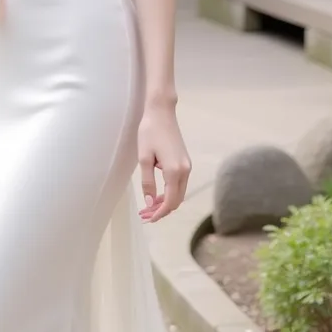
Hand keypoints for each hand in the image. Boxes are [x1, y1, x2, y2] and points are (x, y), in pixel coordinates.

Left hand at [137, 103, 190, 223]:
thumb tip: (150, 202)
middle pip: (177, 200)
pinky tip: (157, 193)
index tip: (148, 219)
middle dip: (162, 210)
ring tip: (149, 206)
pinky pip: (179, 183)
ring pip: (179, 192)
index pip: (170, 201)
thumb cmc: (150, 132)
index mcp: (174, 171)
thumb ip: (148, 182)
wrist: (161, 112)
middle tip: (145, 215)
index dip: (160, 213)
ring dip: (166, 201)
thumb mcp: (144, 158)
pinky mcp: (184, 161)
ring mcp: (187, 165)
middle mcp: (185, 170)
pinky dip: (169, 192)